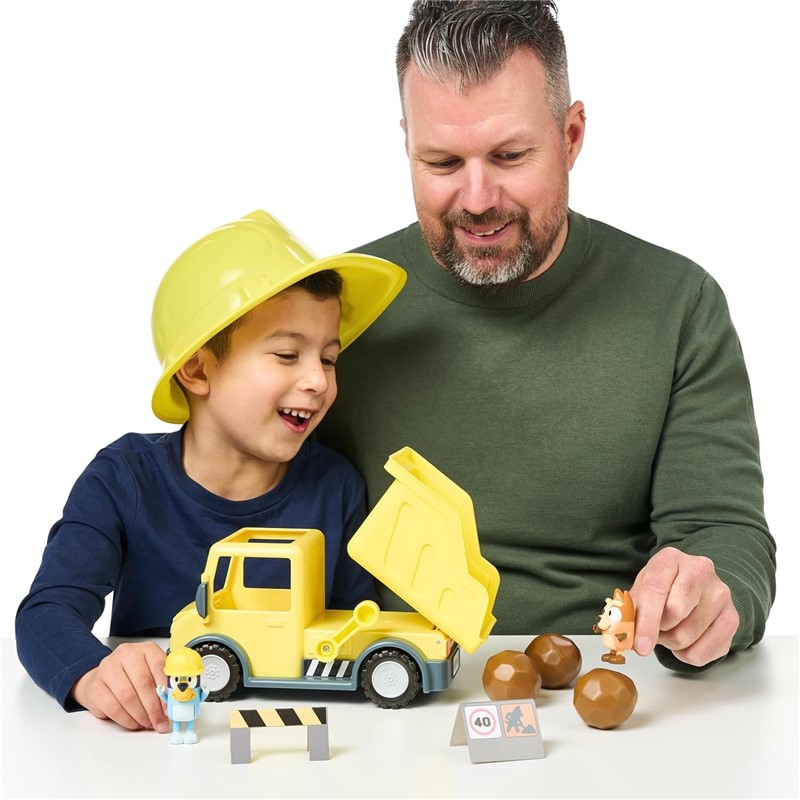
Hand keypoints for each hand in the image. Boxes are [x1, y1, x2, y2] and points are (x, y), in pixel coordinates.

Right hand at [71, 641, 168, 731]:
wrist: (101, 679)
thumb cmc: (131, 676)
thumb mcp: (150, 672)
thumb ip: (163, 682)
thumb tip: (175, 702)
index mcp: (145, 649)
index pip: (159, 666)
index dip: (166, 689)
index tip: (171, 707)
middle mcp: (126, 654)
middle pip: (143, 683)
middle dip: (154, 707)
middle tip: (160, 721)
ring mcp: (108, 669)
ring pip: (128, 696)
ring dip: (141, 715)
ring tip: (148, 723)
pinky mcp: (96, 686)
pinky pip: (114, 708)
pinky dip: (127, 720)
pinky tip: (134, 723)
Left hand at [630, 547, 738, 666]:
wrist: (695, 586)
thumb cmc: (662, 588)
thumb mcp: (641, 589)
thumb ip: (629, 610)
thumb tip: (621, 634)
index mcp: (670, 558)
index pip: (656, 590)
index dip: (646, 621)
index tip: (639, 645)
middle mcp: (700, 570)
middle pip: (675, 612)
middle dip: (659, 629)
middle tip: (655, 628)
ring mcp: (720, 594)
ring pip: (688, 636)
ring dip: (671, 643)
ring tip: (671, 630)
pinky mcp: (733, 618)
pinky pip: (704, 652)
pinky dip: (687, 654)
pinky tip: (687, 639)